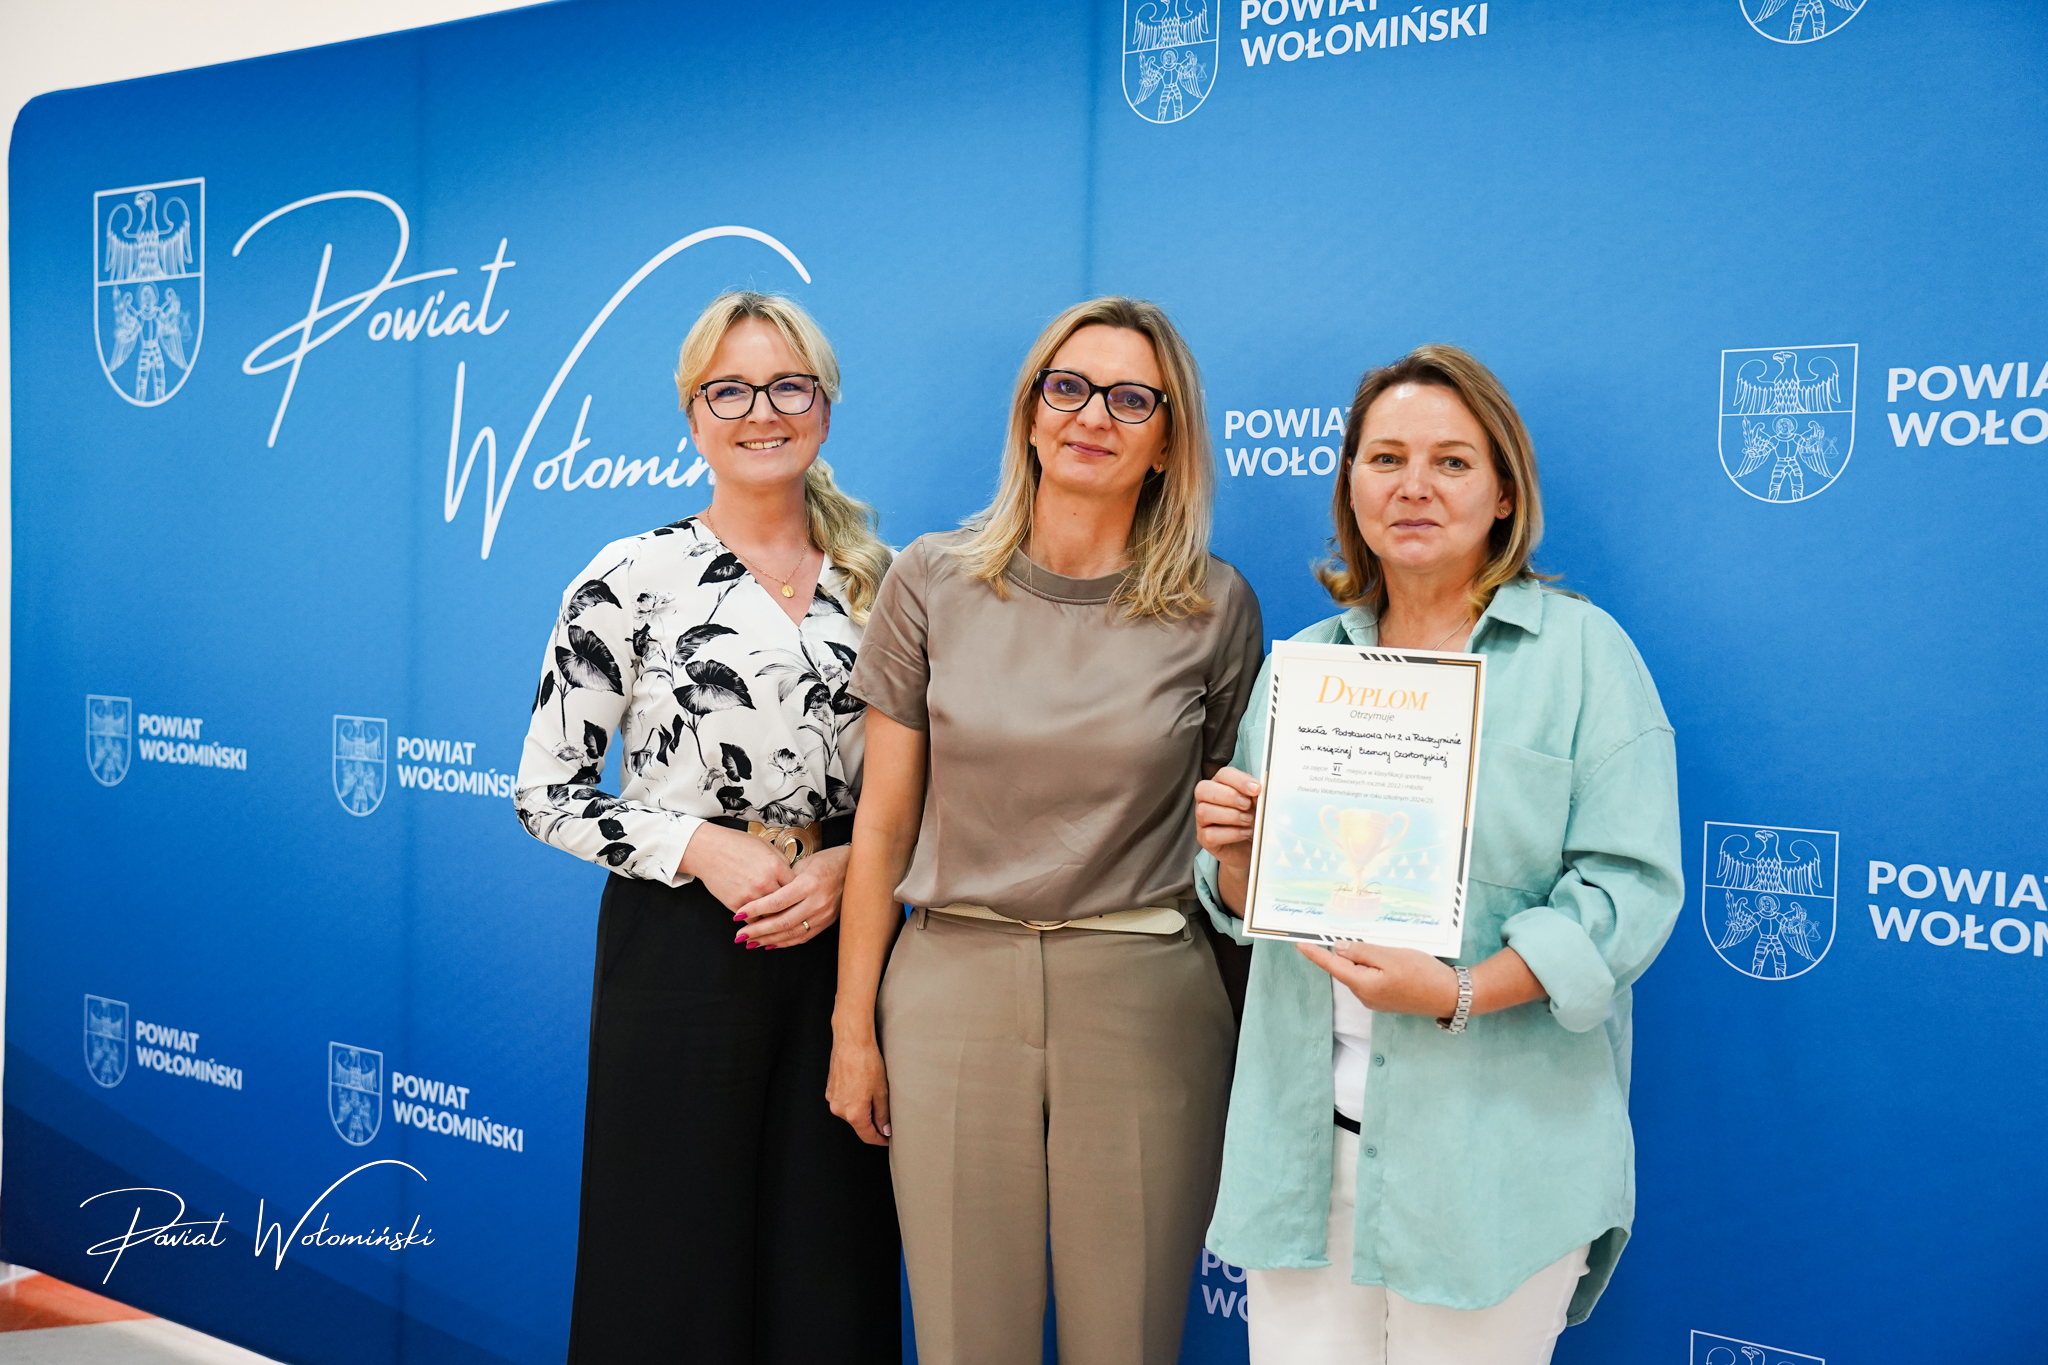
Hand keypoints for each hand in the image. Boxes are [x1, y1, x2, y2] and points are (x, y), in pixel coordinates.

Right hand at [679, 823, 792, 922]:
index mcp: (776, 866)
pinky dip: (757, 920)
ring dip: (773, 917)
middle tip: (791, 910)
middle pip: (787, 904)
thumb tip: (792, 875)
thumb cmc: (736, 845)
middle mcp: (765, 883)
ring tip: (776, 917)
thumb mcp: (765, 845)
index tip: (799, 895)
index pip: (797, 887)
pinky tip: (759, 918)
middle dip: (789, 907)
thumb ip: (781, 861)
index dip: (799, 891)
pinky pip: (753, 920)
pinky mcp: (736, 905)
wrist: (708, 850)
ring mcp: (750, 895)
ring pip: (771, 916)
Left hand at [734, 845, 849, 948]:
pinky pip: (803, 937)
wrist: (856, 869)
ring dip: (769, 940)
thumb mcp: (804, 864)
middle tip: (740, 935)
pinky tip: (771, 944)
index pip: (777, 901)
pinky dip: (785, 942)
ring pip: (792, 933)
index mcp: (809, 883)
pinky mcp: (827, 923)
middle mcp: (817, 901)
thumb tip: (763, 895)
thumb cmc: (827, 861)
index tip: (738, 915)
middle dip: (758, 931)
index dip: (756, 910)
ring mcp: (824, 915)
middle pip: (782, 922)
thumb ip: (785, 881)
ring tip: (750, 942)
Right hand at [826, 1033, 891, 1144]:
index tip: (887, 1140)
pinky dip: (854, 1101)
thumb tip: (884, 1129)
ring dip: (863, 1111)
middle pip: (858, 1125)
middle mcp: (839, 1110)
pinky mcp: (830, 1090)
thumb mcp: (882, 1092)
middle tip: (886, 1118)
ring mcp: (832, 1099)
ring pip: (851, 1113)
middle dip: (872, 1124)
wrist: (852, 1042)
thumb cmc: (867, 1062)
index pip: (867, 1136)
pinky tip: (863, 1088)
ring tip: (875, 1096)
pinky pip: (844, 1102)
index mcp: (853, 1113)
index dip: (879, 1140)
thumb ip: (883, 1114)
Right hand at [1195, 766, 1260, 870]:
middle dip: (1230, 796)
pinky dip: (1231, 834)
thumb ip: (1255, 797)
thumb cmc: (1252, 820)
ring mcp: (1202, 819)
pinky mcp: (1203, 838)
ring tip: (1248, 820)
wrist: (1251, 847)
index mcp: (1220, 785)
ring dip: (1231, 816)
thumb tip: (1257, 794)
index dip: (1239, 780)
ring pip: (1204, 811)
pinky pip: (1210, 834)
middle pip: (1204, 789)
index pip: (1223, 774)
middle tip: (1248, 805)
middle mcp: (1206, 799)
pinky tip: (1244, 833)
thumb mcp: (1256, 805)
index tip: (1257, 789)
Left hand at [1298, 940, 1459, 1017]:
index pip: (1333, 966)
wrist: (1449, 995)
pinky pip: (1372, 979)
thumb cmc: (1422, 974)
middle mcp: (1365, 996)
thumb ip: (1362, 951)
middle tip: (1367, 939)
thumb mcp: (1390, 956)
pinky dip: (1375, 967)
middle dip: (1351, 952)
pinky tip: (1392, 961)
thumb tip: (1340, 948)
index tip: (1300, 945)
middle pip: (1348, 968)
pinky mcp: (1386, 999)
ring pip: (1361, 973)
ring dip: (1367, 959)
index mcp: (1362, 985)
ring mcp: (1376, 1000)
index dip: (1316, 954)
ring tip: (1390, 952)